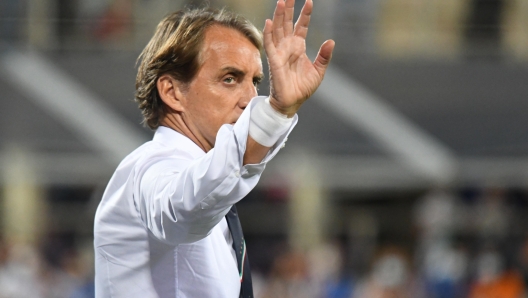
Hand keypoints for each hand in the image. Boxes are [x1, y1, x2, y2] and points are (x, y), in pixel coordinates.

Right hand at [263, 0, 334, 116]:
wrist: (292, 102)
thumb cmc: (302, 88)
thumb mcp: (318, 71)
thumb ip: (324, 56)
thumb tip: (331, 41)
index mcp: (299, 47)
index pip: (301, 26)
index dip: (305, 14)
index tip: (309, 1)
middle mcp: (288, 47)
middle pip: (287, 23)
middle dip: (289, 8)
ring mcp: (280, 52)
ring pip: (277, 30)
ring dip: (278, 16)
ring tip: (281, 1)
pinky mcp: (274, 60)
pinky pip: (269, 44)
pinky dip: (268, 33)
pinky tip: (268, 22)